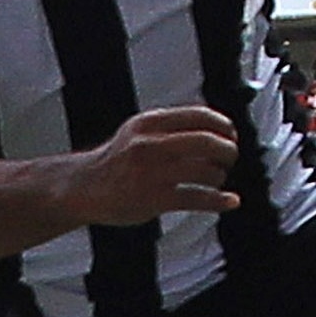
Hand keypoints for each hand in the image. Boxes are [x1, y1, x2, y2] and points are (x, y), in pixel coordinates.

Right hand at [68, 106, 240, 223]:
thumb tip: (214, 126)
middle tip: (230, 157)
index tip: (231, 134)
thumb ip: (170, 126)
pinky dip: (219, 201)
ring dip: (220, 176)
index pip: (200, 115)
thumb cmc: (116, 161)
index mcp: (150, 123)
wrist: (84, 187)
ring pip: (206, 170)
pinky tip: (229, 201)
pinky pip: (198, 198)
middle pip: (208, 142)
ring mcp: (153, 172)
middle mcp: (151, 144)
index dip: (223, 125)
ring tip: (217, 178)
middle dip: (228, 150)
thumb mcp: (138, 130)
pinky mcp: (155, 199)